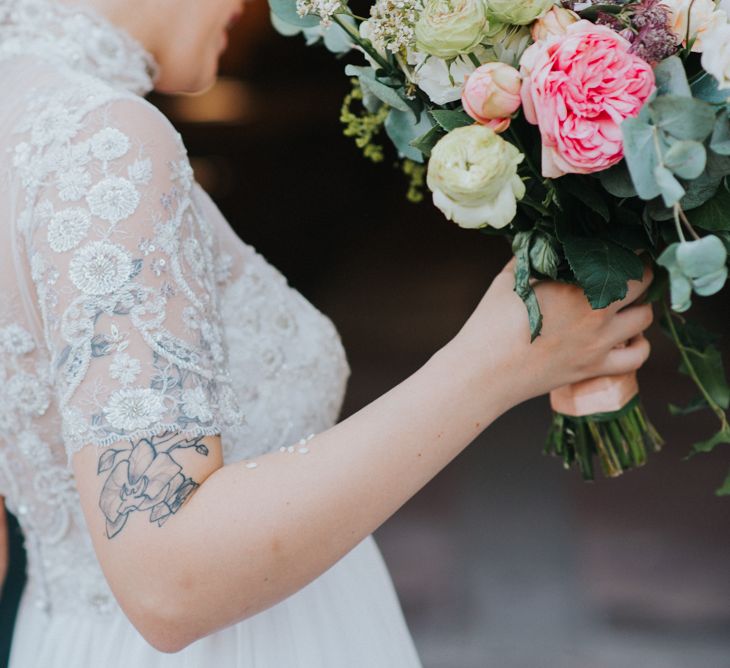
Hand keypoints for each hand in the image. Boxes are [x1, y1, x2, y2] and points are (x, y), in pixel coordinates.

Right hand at [450, 258, 653, 405]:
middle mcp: (596, 312)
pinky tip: (625, 337)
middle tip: (627, 269)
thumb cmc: (490, 322)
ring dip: (640, 306)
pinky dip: (638, 344)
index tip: (621, 245)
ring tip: (626, 302)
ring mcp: (599, 343)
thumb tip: (545, 239)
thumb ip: (533, 256)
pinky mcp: (595, 368)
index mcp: (576, 284)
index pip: (622, 256)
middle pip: (643, 282)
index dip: (627, 248)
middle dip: (639, 272)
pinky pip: (638, 356)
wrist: (484, 371)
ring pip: (646, 317)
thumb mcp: (509, 278)